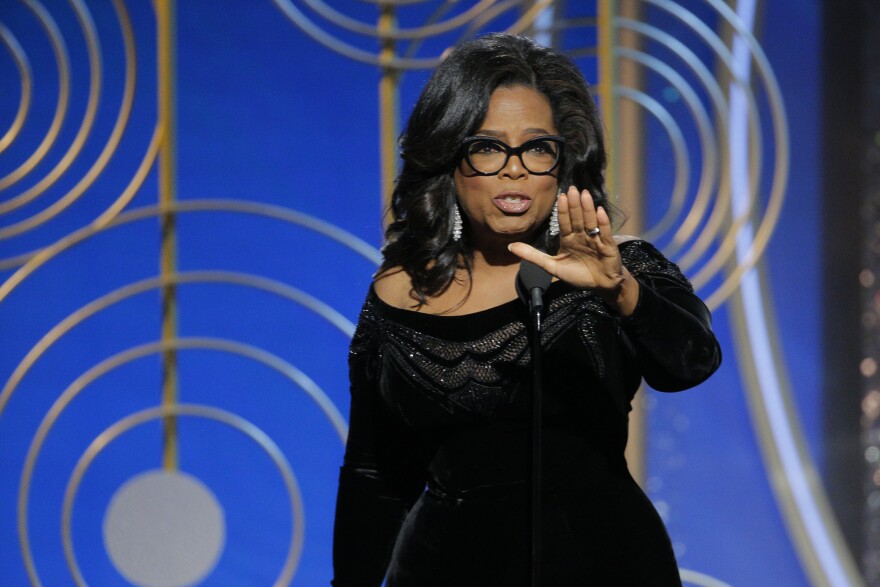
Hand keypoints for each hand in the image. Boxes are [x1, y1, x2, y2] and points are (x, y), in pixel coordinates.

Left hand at [508, 186, 638, 314]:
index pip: (564, 222)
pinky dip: (603, 223)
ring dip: (588, 209)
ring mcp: (595, 240)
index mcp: (569, 239)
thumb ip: (532, 256)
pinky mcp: (608, 246)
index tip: (560, 196)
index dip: (563, 210)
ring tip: (584, 195)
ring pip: (590, 222)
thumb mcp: (552, 266)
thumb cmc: (577, 275)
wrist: (600, 286)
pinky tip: (600, 211)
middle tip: (572, 189)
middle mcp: (582, 236)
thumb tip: (510, 247)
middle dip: (574, 205)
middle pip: (577, 219)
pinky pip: (604, 232)